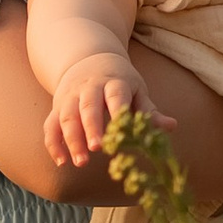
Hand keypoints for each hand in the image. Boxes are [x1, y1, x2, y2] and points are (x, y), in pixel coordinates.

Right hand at [42, 52, 151, 169]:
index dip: (117, 112)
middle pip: (87, 106)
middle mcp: (89, 87)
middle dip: (90, 127)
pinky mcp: (57, 107)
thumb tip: (172, 126)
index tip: (120, 132)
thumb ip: (149, 111)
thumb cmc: (119, 81)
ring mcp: (70, 97)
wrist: (87, 59)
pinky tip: (61, 162)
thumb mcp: (136, 89)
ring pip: (66, 117)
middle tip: (97, 149)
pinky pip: (50, 125)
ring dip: (71, 140)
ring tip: (80, 163)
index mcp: (113, 82)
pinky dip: (53, 143)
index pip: (115, 95)